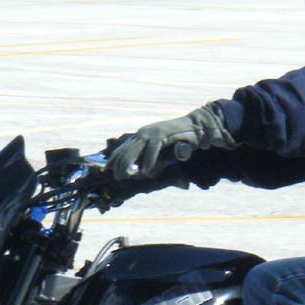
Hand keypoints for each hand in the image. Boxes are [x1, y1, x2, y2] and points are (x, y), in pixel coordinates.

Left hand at [107, 104, 234, 179]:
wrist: (196, 127)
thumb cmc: (180, 140)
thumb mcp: (162, 150)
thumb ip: (152, 157)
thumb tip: (142, 171)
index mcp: (142, 135)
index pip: (123, 147)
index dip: (114, 158)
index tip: (107, 169)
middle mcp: (144, 133)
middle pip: (126, 149)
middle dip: (119, 165)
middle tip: (118, 177)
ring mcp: (152, 132)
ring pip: (135, 150)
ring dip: (130, 165)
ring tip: (128, 176)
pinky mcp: (162, 134)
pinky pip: (152, 150)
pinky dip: (149, 162)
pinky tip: (148, 172)